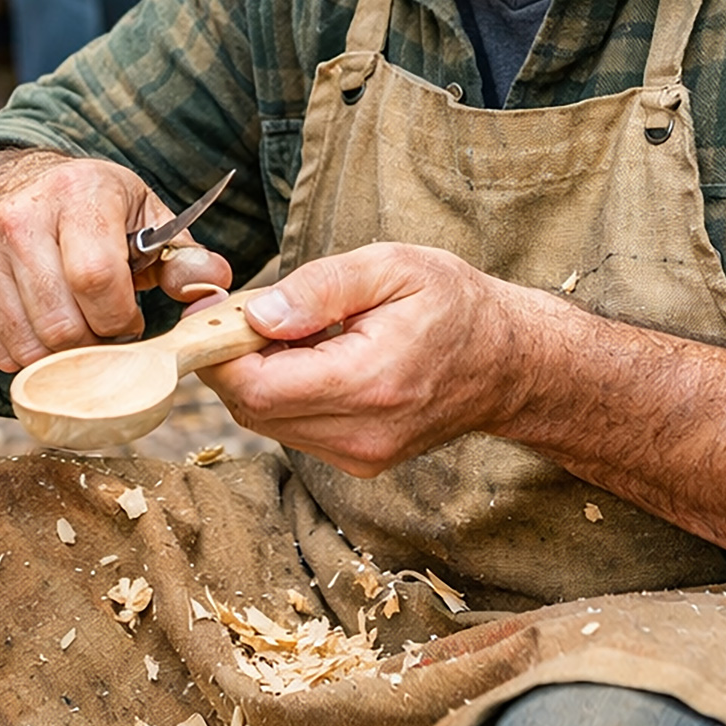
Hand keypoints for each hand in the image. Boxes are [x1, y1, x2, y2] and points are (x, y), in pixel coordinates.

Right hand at [0, 152, 232, 370]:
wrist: (23, 189)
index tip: (131, 322)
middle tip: (104, 333)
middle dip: (93, 346)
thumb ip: (185, 259)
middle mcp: (19, 215)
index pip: (96, 279)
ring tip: (76, 329)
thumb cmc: (99, 214)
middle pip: (60, 323)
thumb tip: (213, 286)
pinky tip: (40, 330)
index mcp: (77, 193)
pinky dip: (21, 357)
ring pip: (26, 345)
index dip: (121, 319)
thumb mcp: (148, 221)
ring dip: (60, 358)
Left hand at [202, 243, 537, 476]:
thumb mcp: (391, 267)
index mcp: (369, 383)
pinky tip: (307, 355)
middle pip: (252, 409)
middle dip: (230, 359)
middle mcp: (362, 434)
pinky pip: (292, 428)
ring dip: (256, 374)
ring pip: (266, 422)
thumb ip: (319, 287)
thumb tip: (257, 315)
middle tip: (244, 312)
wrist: (513, 360)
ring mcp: (361, 455)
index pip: (257, 388)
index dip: (218, 351)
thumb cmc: (455, 304)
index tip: (212, 312)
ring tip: (287, 327)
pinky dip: (282, 390)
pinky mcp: (359, 459)